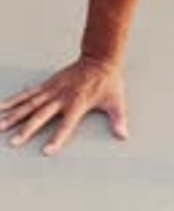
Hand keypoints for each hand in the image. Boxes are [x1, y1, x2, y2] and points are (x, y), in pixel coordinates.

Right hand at [0, 56, 127, 155]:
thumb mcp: (116, 100)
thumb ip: (118, 119)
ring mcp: (52, 90)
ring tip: (0, 125)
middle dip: (27, 129)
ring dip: (13, 115)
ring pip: (29, 104)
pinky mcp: (46, 85)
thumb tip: (124, 135)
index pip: (67, 124)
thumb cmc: (108, 82)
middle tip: (14, 142)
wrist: (99, 59)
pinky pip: (27, 94)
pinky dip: (13, 100)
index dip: (58, 138)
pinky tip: (0, 107)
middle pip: (41, 115)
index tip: (47, 151)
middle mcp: (61, 97)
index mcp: (78, 103)